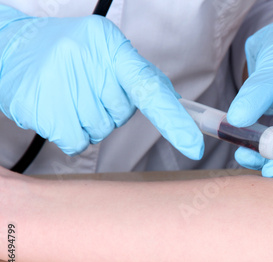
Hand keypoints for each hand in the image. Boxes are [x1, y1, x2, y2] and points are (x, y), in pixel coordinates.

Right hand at [0, 5, 202, 158]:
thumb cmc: (67, 53)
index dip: (174, 119)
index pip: (149, 89)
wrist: (10, 47)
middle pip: (122, 114)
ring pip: (101, 130)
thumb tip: (172, 103)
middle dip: (110, 108)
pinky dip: (71, 133)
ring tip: (68, 94)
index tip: (193, 145)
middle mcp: (86, 60)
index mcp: (109, 44)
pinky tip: (57, 109)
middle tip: (85, 87)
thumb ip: (139, 76)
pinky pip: (77, 142)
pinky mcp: (40, 109)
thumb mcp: (105, 52)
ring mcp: (60, 84)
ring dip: (90, 121)